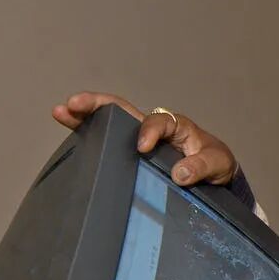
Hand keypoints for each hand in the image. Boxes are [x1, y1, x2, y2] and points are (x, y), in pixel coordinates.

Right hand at [52, 91, 238, 185]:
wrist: (215, 176)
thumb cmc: (216, 164)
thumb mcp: (217, 163)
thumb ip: (202, 166)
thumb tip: (180, 174)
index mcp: (176, 126)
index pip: (158, 121)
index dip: (149, 131)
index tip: (143, 148)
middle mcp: (153, 128)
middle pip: (123, 110)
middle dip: (99, 105)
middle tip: (75, 103)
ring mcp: (138, 139)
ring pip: (109, 122)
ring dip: (84, 117)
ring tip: (61, 112)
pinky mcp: (131, 154)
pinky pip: (107, 141)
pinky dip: (87, 135)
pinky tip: (67, 129)